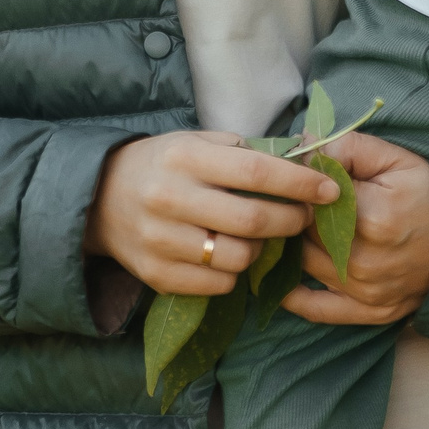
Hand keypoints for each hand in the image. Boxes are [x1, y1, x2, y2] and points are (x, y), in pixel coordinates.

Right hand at [85, 130, 335, 295]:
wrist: (98, 198)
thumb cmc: (163, 165)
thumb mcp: (195, 143)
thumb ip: (242, 153)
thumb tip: (300, 164)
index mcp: (184, 158)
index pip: (255, 172)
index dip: (299, 183)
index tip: (329, 188)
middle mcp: (169, 198)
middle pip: (252, 221)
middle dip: (291, 221)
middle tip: (305, 217)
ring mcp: (160, 241)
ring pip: (237, 258)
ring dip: (262, 251)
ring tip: (259, 237)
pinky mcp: (155, 275)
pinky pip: (217, 285)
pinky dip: (234, 274)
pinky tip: (229, 255)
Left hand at [282, 131, 428, 324]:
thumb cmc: (425, 195)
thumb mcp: (394, 159)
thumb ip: (347, 147)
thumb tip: (302, 145)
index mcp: (370, 217)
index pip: (308, 201)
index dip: (298, 190)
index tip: (295, 181)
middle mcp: (363, 260)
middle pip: (304, 234)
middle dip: (294, 217)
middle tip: (291, 203)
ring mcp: (365, 290)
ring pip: (304, 265)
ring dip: (294, 248)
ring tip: (292, 230)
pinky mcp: (368, 311)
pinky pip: (316, 310)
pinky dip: (293, 297)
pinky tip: (281, 280)